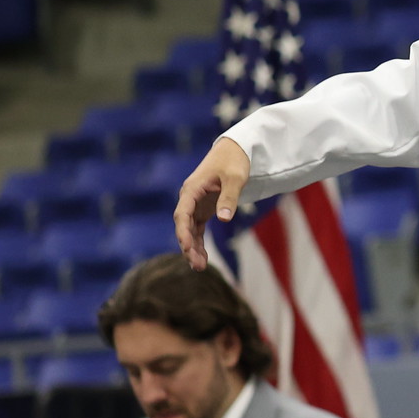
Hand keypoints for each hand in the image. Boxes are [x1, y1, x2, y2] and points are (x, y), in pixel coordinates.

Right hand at [175, 138, 250, 268]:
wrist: (236, 150)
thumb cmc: (234, 161)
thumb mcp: (235, 178)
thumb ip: (229, 197)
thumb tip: (224, 219)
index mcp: (192, 189)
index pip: (182, 214)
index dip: (183, 232)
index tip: (187, 248)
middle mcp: (189, 198)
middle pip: (184, 226)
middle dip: (188, 246)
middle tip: (197, 265)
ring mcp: (195, 204)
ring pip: (190, 230)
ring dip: (193, 248)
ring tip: (200, 267)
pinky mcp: (204, 209)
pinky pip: (198, 229)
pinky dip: (199, 242)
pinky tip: (203, 258)